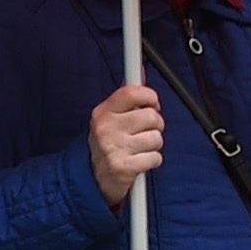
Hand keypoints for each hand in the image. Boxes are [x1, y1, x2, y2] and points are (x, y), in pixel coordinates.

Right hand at [87, 85, 162, 207]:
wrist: (94, 176)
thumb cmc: (108, 142)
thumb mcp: (110, 117)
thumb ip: (126, 97)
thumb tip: (139, 74)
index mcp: (103, 112)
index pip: (132, 92)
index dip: (150, 96)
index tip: (152, 103)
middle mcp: (106, 128)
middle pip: (151, 116)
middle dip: (155, 125)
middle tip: (145, 131)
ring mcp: (113, 148)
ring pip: (156, 138)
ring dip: (154, 145)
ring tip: (141, 147)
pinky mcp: (123, 167)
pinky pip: (156, 158)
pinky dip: (152, 160)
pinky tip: (140, 160)